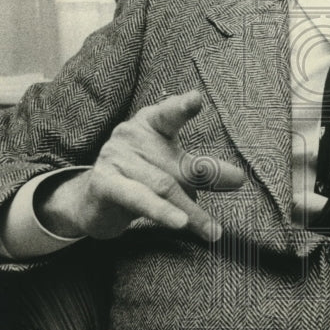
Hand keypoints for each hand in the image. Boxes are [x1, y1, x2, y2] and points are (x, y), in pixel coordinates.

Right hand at [38, 90, 244, 242]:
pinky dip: (161, 212)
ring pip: (164, 186)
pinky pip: (139, 199)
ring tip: (213, 230)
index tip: (196, 99)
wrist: (92, 202)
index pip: (169, 114)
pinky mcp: (104, 184)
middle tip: (236, 180)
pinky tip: (180, 223)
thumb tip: (237, 178)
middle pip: (178, 162)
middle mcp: (130, 135)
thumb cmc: (141, 178)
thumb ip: (201, 169)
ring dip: (192, 212)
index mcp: (150, 123)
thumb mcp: (172, 168)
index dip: (181, 107)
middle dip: (208, 174)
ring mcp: (115, 157)